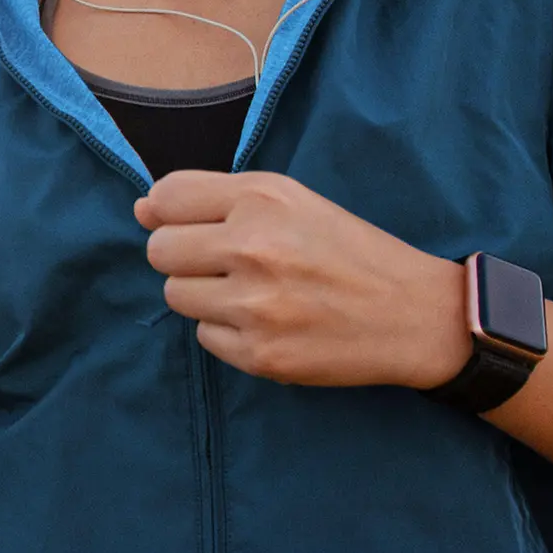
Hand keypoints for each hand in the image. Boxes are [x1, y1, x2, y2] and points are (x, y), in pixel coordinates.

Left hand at [134, 171, 468, 388]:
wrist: (410, 313)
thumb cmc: (348, 248)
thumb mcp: (292, 200)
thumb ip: (216, 198)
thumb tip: (142, 210)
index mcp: (262, 197)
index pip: (166, 198)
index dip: (168, 212)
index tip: (189, 224)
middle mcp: (252, 245)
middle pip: (159, 250)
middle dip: (183, 256)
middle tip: (225, 262)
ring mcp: (254, 304)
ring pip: (175, 295)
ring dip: (203, 294)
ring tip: (251, 292)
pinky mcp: (259, 354)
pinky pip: (204, 337)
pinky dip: (226, 330)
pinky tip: (266, 322)